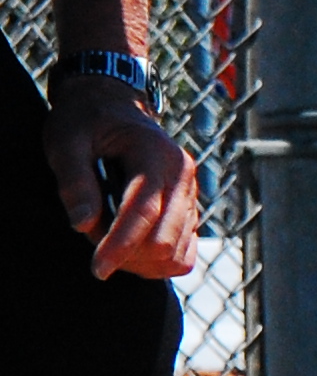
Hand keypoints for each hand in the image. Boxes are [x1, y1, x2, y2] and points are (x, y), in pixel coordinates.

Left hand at [44, 76, 197, 279]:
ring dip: (141, 263)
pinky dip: (159, 263)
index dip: (120, 244)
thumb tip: (83, 225)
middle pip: (165, 238)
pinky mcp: (189, 208)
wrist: (113, 107)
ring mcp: (191, 193)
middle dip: (128, 256)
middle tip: (96, 253)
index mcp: (156, 154)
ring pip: (178, 251)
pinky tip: (132, 253)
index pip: (144, 211)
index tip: (97, 269)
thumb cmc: (85, 122)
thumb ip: (74, 182)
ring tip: (110, 249)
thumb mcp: (66, 142)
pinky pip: (185, 252)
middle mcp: (183, 175)